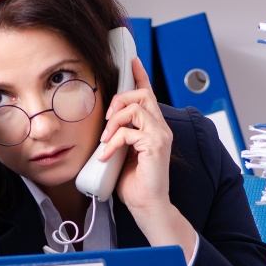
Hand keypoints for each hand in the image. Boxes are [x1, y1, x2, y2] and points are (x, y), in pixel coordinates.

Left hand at [99, 57, 172, 211]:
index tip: (131, 60)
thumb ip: (119, 135)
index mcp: (153, 127)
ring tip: (105, 140)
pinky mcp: (156, 144)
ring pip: (135, 108)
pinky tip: (106, 155)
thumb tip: (104, 125)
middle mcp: (160, 127)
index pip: (148, 94)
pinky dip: (113, 142)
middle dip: (119, 100)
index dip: (139, 75)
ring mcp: (161, 135)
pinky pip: (129, 131)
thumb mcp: (121, 152)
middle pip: (142, 94)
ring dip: (114, 122)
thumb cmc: (134, 183)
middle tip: (106, 120)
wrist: (146, 205)